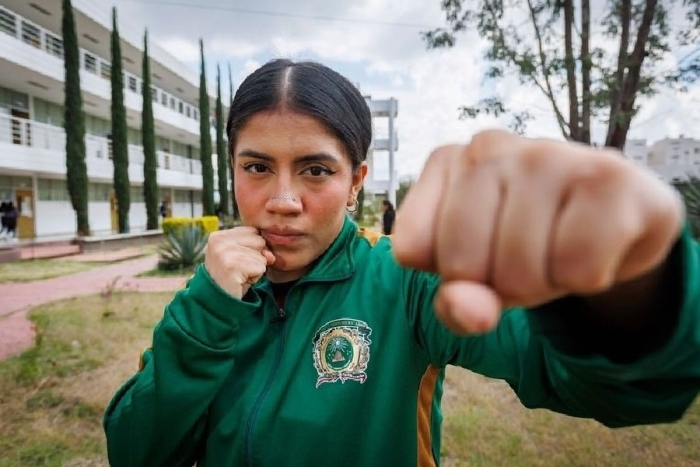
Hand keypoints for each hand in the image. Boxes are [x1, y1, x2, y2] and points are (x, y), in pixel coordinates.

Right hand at [204, 226, 275, 298]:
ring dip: (255, 269)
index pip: (252, 231)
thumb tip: (271, 256)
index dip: (253, 248)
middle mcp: (219, 241)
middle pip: (259, 241)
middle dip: (255, 258)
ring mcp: (224, 253)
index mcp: (218, 235)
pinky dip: (255, 277)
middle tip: (239, 270)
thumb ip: (258, 248)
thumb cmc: (232, 278)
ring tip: (239, 276)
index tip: (238, 261)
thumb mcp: (243, 256)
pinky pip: (260, 267)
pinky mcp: (232, 266)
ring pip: (261, 256)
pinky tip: (241, 282)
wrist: (219, 302)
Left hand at [393, 130, 683, 333]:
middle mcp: (488, 147)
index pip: (411, 249)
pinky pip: (578, 270)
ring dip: (548, 284)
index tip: (479, 255)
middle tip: (528, 257)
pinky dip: (591, 278)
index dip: (451, 276)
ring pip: (521, 273)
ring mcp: (548, 154)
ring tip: (563, 247)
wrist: (616, 218)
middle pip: (463, 267)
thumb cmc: (529, 244)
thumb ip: (455, 304)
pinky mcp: (610, 176)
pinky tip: (597, 243)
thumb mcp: (477, 279)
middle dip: (499, 286)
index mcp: (445, 162)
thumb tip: (468, 311)